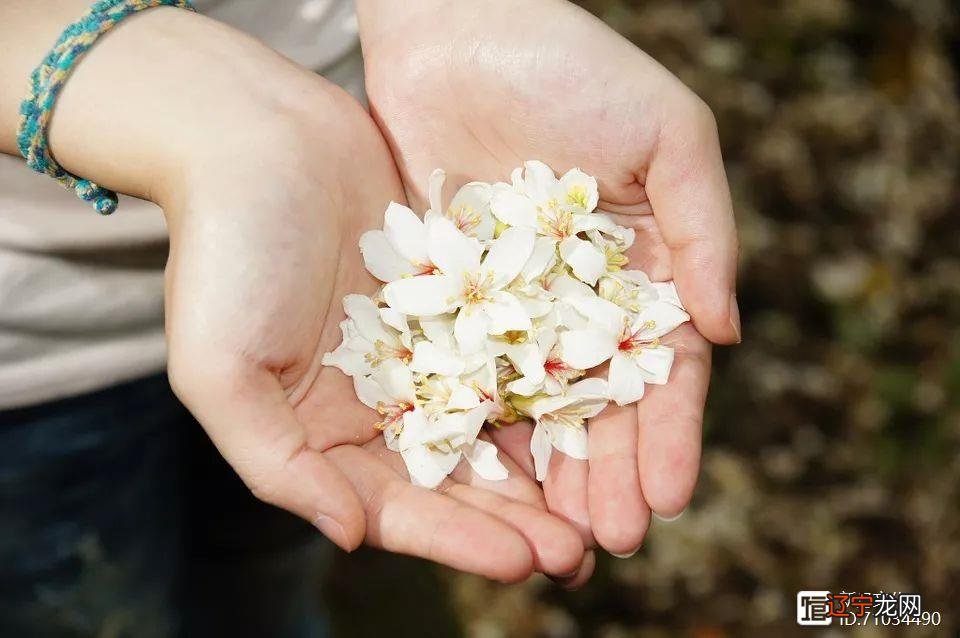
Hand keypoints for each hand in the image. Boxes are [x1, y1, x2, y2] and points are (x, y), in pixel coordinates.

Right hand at [163, 71, 587, 580]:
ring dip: (543, 465)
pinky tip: (595, 406)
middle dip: (517, 520)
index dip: (461, 540)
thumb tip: (350, 537)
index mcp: (323, 434)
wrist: (257, 137)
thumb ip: (277, 465)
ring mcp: (421, 350)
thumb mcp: (219, 370)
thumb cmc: (224, 253)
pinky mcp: (455, 297)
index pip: (400, 508)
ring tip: (601, 502)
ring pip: (493, 422)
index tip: (523, 562)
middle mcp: (378, 402)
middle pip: (458, 478)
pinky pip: (509, 349)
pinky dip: (546, 382)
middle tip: (581, 554)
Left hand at [358, 0, 738, 556]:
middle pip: (597, 404)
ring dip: (545, 473)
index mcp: (641, 267)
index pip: (663, 369)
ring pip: (531, 403)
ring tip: (551, 540)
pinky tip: (483, 481)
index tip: (666, 496)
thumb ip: (703, 230)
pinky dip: (476, 426)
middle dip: (605, 474)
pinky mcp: (447, 295)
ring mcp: (511, 302)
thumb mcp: (669, 135)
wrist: (459, 26)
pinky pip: (463, 371)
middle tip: (607, 543)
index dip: (667, 435)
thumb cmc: (574, 67)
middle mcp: (578, 297)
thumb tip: (727, 333)